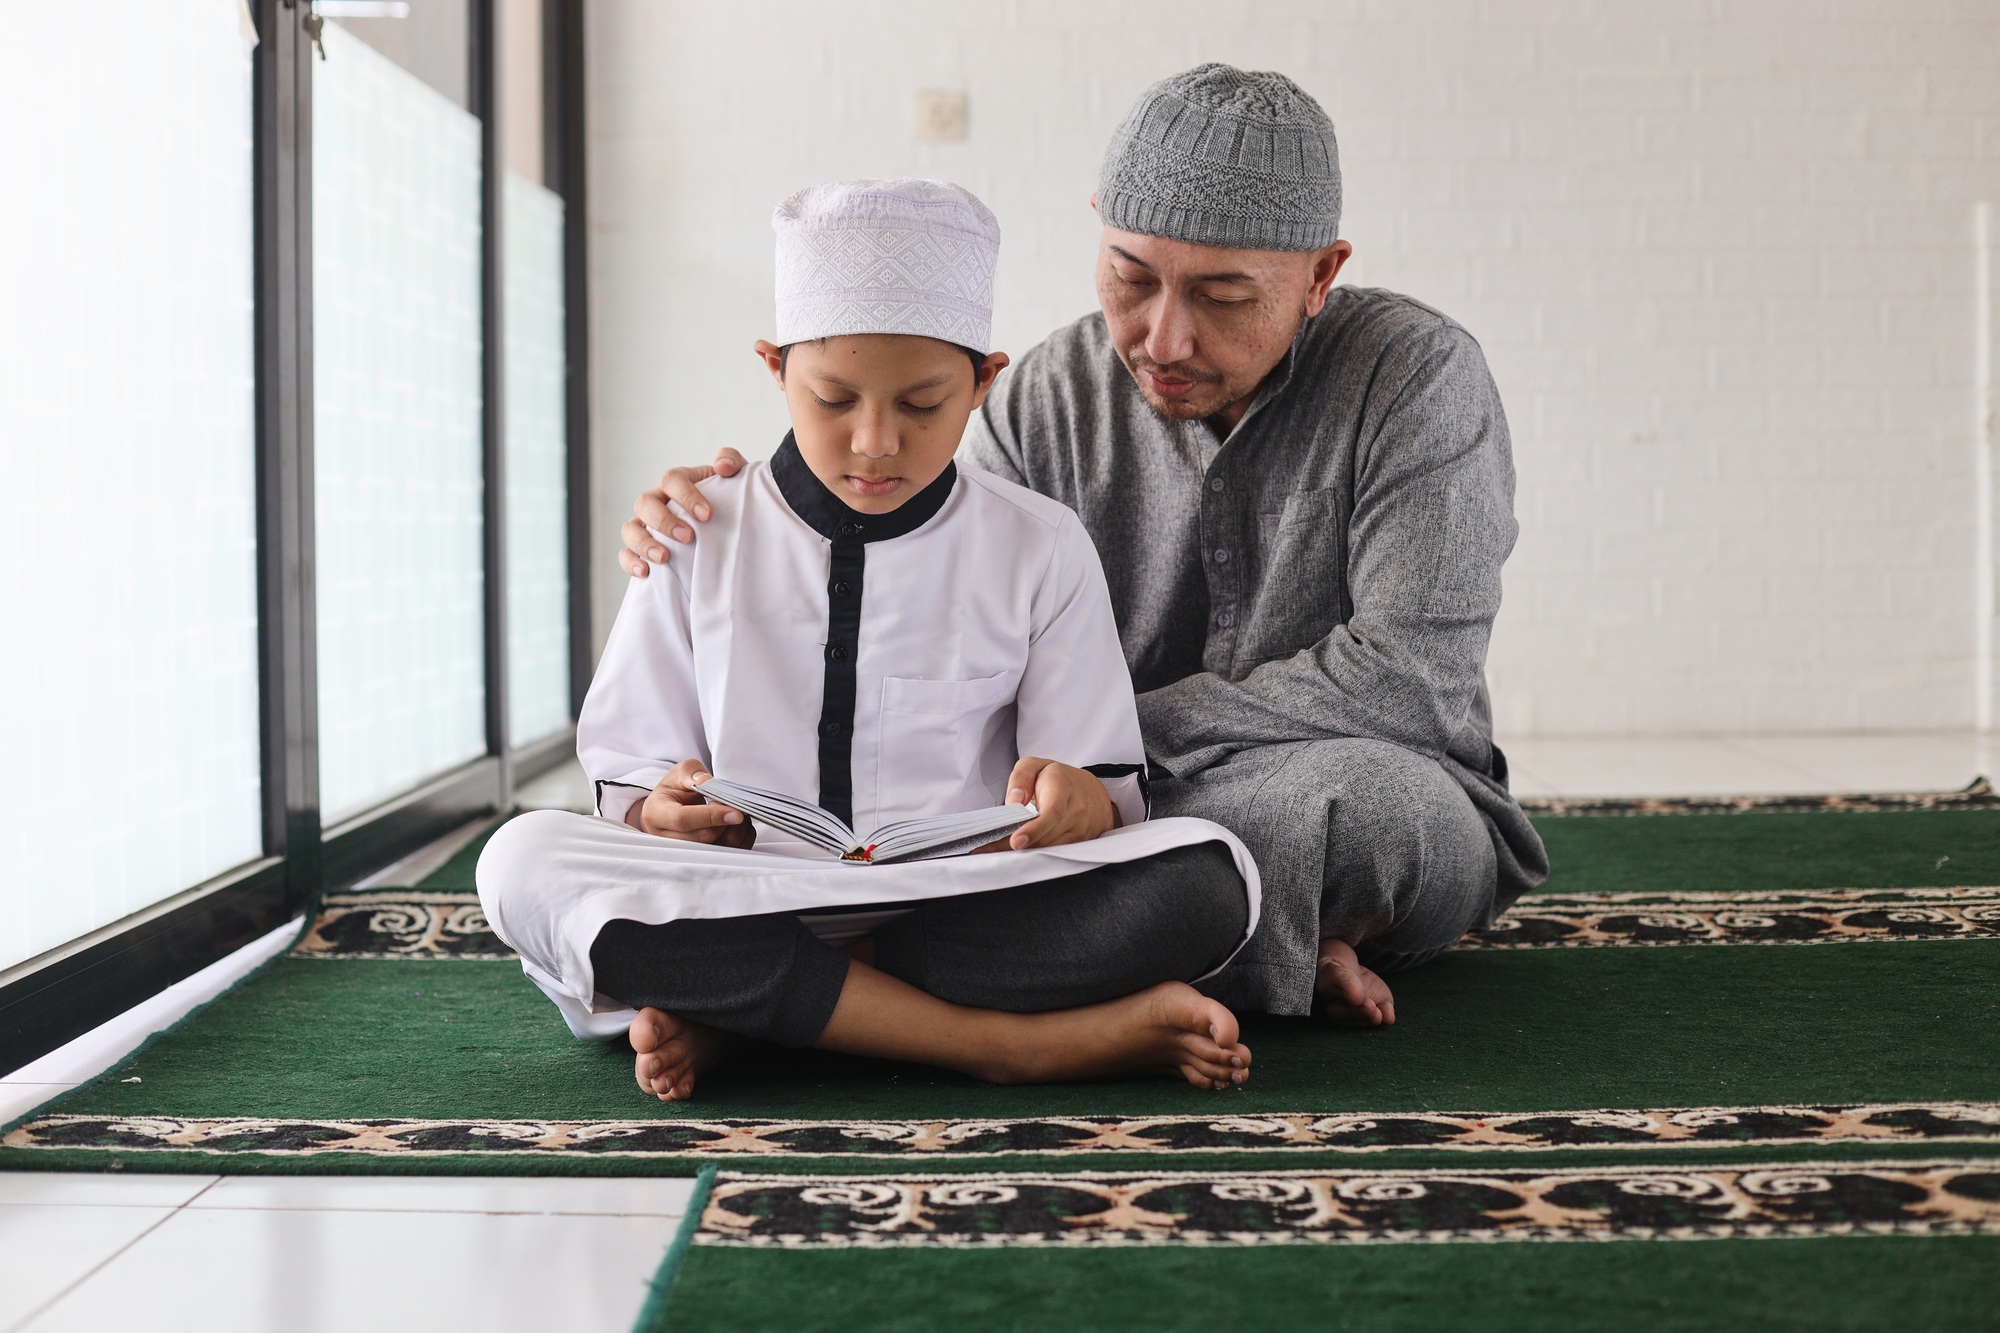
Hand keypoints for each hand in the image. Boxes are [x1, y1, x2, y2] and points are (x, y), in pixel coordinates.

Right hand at [619, 448, 748, 577]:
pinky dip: (631, 562)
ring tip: (664, 558)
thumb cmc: (729, 500)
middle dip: (664, 521)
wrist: (729, 526)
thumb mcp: (736, 478)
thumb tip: (723, 466)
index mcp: (677, 482)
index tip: (707, 515)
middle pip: (645, 503)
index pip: (671, 480)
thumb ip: (732, 461)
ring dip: (644, 543)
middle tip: (688, 537)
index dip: (686, 496)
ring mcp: (645, 524)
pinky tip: (646, 572)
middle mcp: (657, 500)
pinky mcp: (641, 548)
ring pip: (630, 528)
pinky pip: (626, 553)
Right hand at [627, 759, 755, 847]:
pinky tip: (737, 823)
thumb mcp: (678, 774)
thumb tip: (706, 782)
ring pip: (718, 849)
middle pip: (703, 838)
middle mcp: (666, 840)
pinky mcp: (702, 860)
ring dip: (737, 830)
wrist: (670, 809)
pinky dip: (741, 838)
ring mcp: (684, 854)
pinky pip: (729, 854)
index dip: (711, 816)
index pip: (682, 820)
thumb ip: (691, 773)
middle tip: (732, 803)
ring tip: (736, 811)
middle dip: (726, 820)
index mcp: (656, 815)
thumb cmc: (673, 791)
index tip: (735, 811)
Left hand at [993, 757, 1116, 850]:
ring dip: (1024, 850)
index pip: (1052, 812)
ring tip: (997, 849)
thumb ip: (1021, 777)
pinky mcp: (1080, 843)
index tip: (1016, 841)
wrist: (1095, 793)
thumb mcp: (1037, 766)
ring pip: (1048, 848)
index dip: (1034, 829)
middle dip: (1016, 845)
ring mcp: (1081, 830)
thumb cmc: (1061, 779)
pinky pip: (1055, 853)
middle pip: (1046, 836)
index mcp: (1063, 788)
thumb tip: (1013, 803)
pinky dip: (1035, 852)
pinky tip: (1020, 848)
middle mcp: (1077, 811)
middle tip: (987, 849)